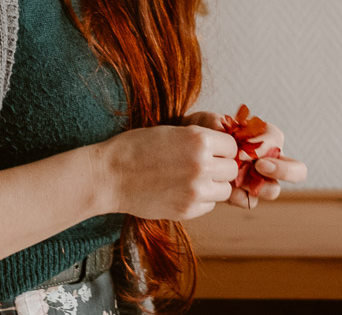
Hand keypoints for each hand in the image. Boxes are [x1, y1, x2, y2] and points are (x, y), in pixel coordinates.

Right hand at [94, 123, 240, 220]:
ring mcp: (196, 190)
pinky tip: (181, 191)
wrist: (110, 175)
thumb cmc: (135, 148)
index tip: (213, 151)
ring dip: (213, 185)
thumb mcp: (170, 131)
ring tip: (191, 180)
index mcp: (198, 140)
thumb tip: (225, 148)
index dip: (222, 148)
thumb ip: (199, 139)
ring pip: (224, 190)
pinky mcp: (187, 209)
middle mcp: (202, 165)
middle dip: (220, 167)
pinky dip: (200, 200)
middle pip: (231, 169)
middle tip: (202, 166)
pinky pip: (209, 205)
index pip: (231, 146)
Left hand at [182, 110, 307, 208]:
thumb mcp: (204, 123)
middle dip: (283, 170)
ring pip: (273, 190)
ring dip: (258, 187)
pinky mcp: (245, 196)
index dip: (265, 145)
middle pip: (296, 170)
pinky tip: (226, 193)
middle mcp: (268, 159)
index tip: (244, 148)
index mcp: (263, 136)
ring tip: (236, 181)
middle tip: (259, 166)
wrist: (184, 152)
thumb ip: (215, 123)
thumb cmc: (200, 131)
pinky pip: (251, 201)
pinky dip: (240, 198)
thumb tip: (227, 132)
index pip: (276, 139)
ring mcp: (258, 180)